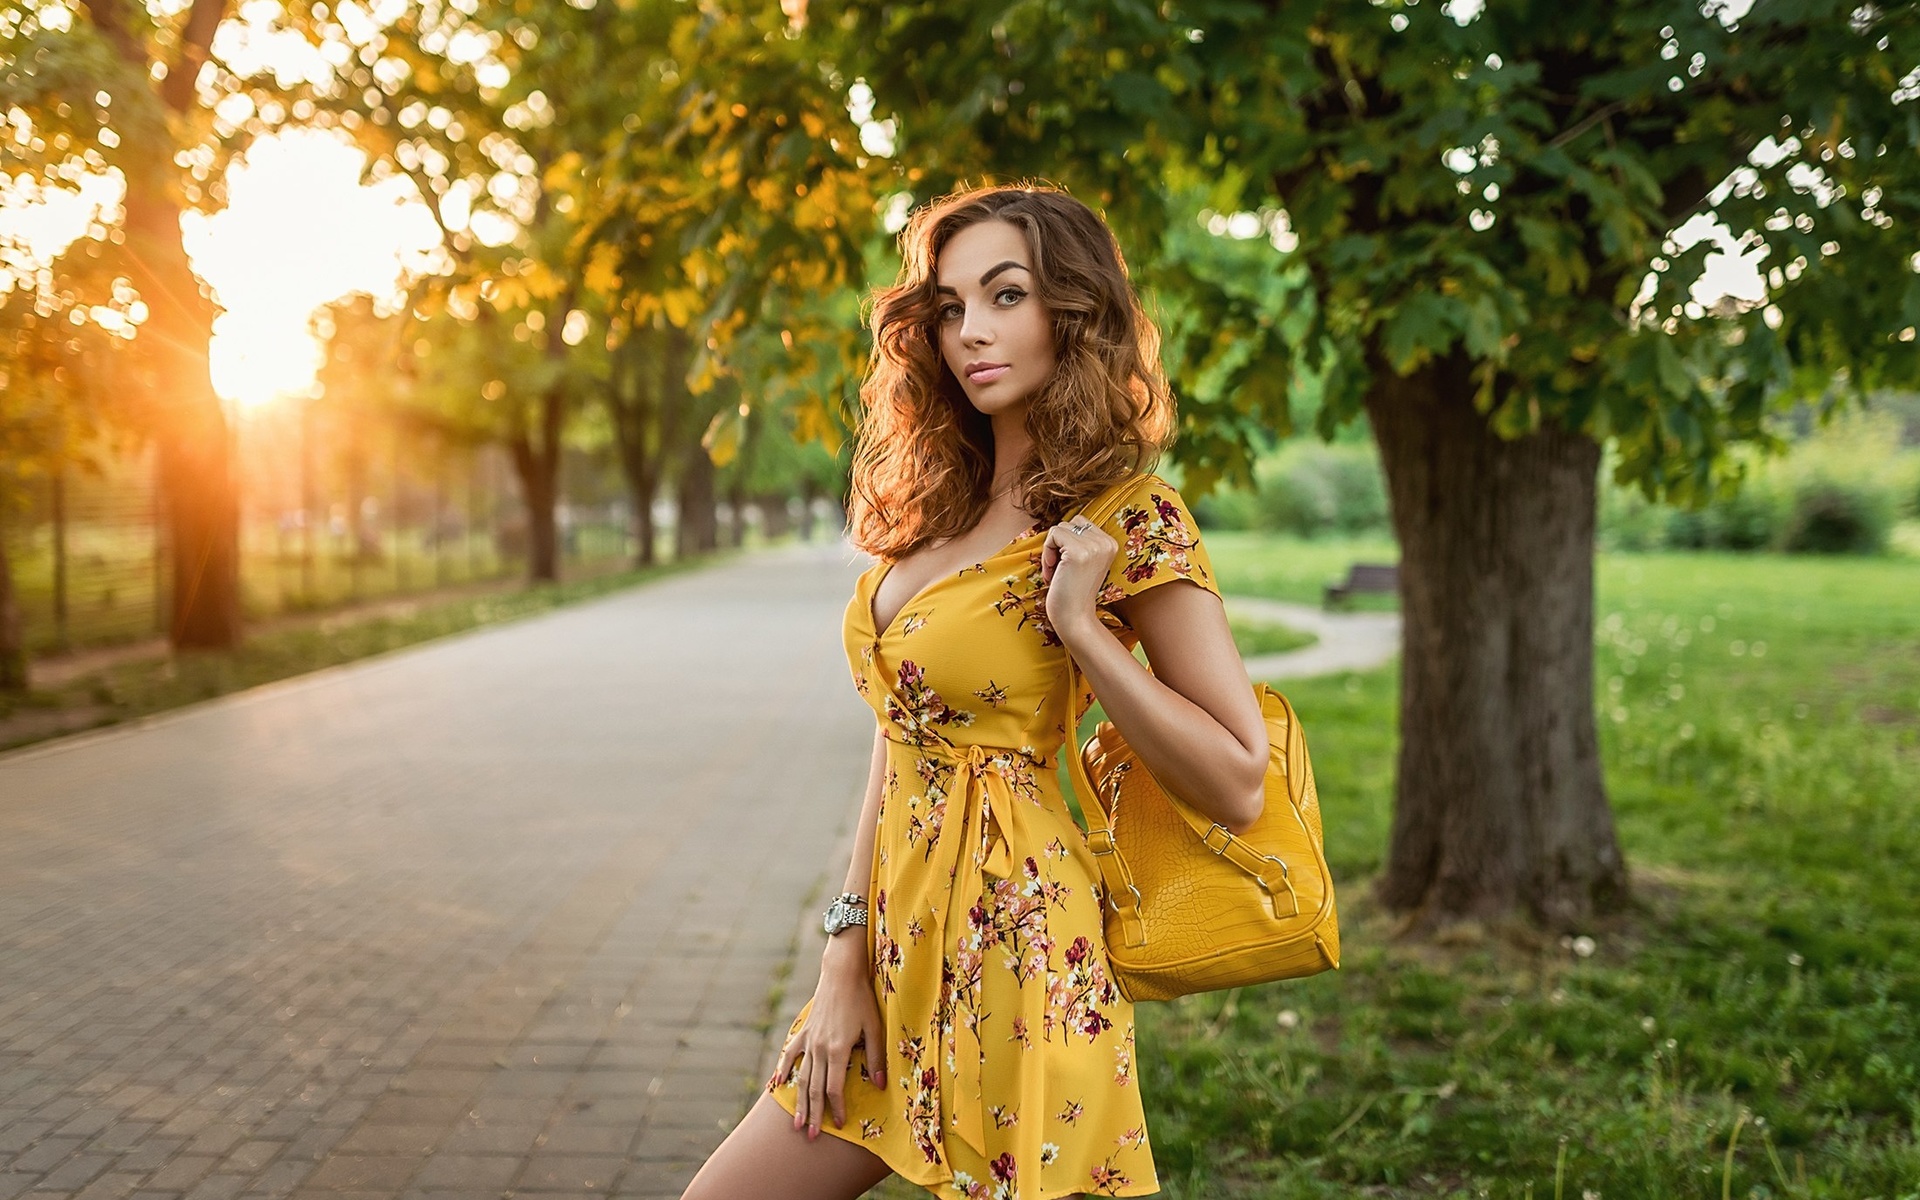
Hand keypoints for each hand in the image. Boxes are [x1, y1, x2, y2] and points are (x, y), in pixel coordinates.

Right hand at [767, 937, 885, 1138]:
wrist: (841, 973)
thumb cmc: (861, 1000)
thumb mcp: (874, 1028)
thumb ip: (875, 1059)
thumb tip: (880, 1086)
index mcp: (837, 1050)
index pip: (834, 1088)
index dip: (836, 1108)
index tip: (839, 1124)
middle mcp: (819, 1049)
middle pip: (815, 1089)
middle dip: (814, 1115)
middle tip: (811, 1137)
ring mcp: (808, 1040)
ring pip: (801, 1078)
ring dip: (799, 1102)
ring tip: (796, 1123)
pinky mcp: (803, 1031)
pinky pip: (789, 1055)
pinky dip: (782, 1071)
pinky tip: (776, 1086)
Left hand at [1041, 511, 1117, 642]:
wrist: (1075, 618)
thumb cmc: (1072, 591)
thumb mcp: (1084, 561)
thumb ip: (1081, 541)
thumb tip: (1062, 522)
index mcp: (1111, 543)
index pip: (1080, 522)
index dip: (1067, 542)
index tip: (1067, 565)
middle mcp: (1106, 542)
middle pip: (1070, 523)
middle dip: (1058, 545)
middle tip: (1059, 570)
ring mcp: (1093, 546)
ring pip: (1059, 528)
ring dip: (1051, 550)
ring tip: (1056, 572)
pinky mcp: (1078, 551)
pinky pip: (1053, 535)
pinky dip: (1046, 553)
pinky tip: (1052, 573)